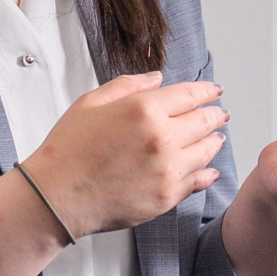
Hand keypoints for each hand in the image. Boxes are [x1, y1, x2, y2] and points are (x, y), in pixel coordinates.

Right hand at [23, 73, 227, 235]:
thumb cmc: (67, 148)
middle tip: (220, 113)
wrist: (56, 196)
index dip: (207, 91)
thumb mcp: (91, 102)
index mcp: (144, 110)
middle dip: (215, 114)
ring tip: (216, 137)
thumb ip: (128, 86)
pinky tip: (209, 169)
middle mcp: (162, 138)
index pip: (190, 94)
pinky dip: (207, 172)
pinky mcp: (166, 197)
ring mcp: (167, 170)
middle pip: (204, 121)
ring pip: (206, 151)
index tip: (215, 91)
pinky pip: (198, 181)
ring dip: (214, 141)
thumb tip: (158, 79)